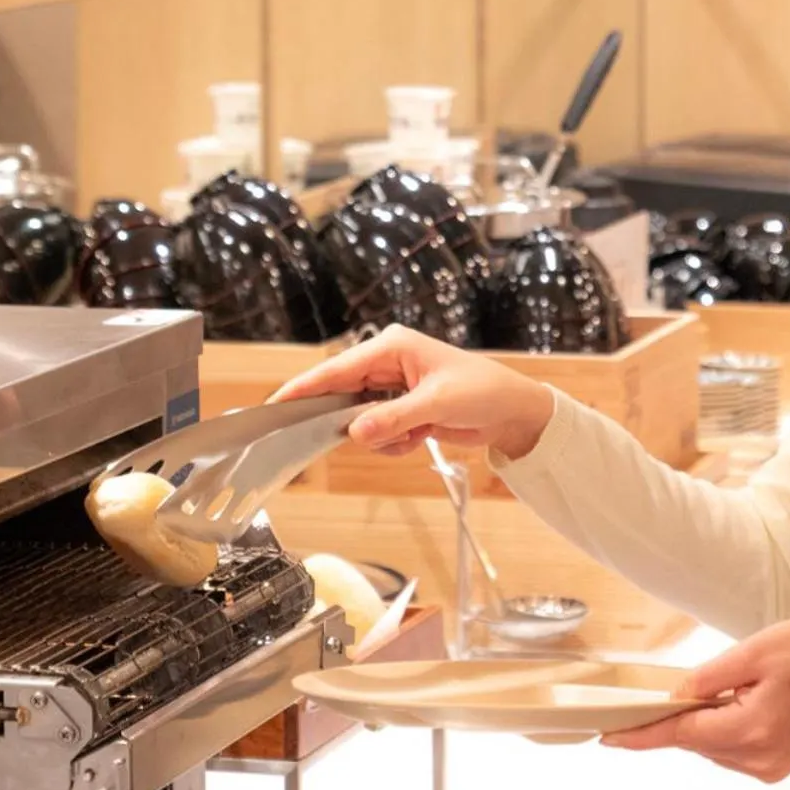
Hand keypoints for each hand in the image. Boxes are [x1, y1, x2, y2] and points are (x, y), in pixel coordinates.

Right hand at [269, 325, 555, 459]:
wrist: (513, 411)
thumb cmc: (483, 391)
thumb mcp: (438, 404)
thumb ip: (394, 418)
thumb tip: (355, 433)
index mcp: (391, 347)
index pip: (337, 369)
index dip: (306, 388)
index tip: (275, 406)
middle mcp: (386, 363)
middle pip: (343, 397)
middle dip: (355, 422)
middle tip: (370, 435)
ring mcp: (392, 388)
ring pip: (360, 421)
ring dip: (383, 436)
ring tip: (415, 433)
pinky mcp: (401, 409)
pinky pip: (378, 433)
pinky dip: (395, 442)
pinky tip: (421, 437)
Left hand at [601, 621, 789, 782]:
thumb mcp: (755, 652)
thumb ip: (709, 677)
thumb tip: (675, 697)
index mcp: (750, 729)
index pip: (681, 734)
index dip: (642, 735)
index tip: (608, 737)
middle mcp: (756, 758)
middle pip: (695, 740)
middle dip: (682, 715)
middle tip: (692, 683)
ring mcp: (767, 767)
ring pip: (711, 746)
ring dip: (707, 720)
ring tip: (739, 687)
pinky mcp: (773, 767)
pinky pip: (729, 749)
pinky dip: (723, 728)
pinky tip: (743, 703)